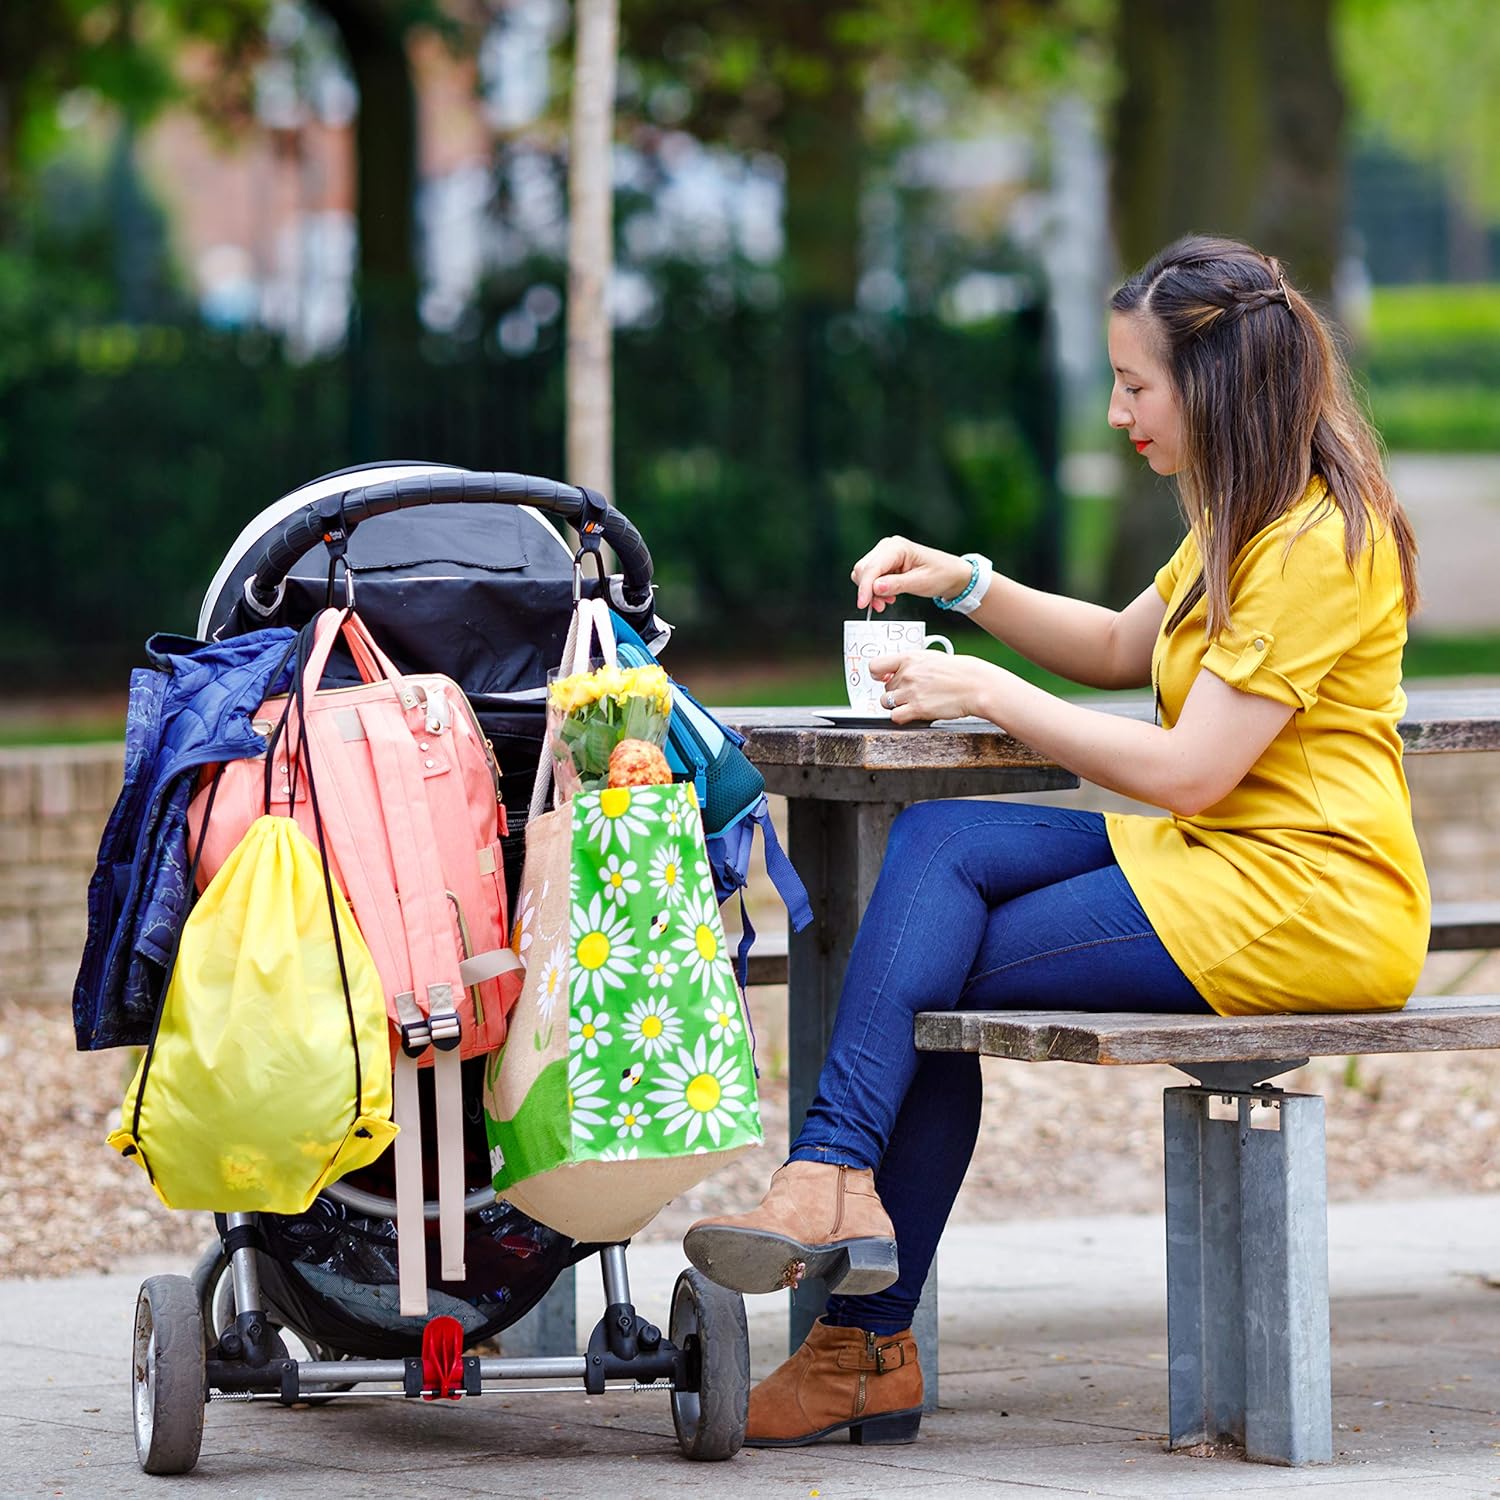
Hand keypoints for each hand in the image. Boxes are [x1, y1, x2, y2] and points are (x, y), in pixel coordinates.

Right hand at [851, 536, 969, 612]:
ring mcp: (885, 554)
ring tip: (887, 602)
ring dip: (870, 591)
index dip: (865, 587)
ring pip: (863, 574)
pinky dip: (874, 589)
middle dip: (867, 591)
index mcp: (898, 547)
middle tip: (881, 606)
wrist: (951, 574)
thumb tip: (875, 588)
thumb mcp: (921, 582)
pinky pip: (870, 577)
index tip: (863, 605)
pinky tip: (888, 596)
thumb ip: (897, 584)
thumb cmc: (941, 574)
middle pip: (863, 569)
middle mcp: (888, 547)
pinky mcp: (885, 563)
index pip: (872, 567)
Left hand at [871, 652, 999, 723]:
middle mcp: (907, 674)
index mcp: (910, 658)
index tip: (882, 678)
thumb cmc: (959, 672)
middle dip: (896, 692)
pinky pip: (895, 716)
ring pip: (886, 702)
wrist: (975, 685)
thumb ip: (913, 665)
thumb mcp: (932, 658)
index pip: (876, 666)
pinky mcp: (917, 709)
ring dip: (896, 705)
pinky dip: (901, 717)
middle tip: (912, 693)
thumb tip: (897, 672)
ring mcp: (911, 692)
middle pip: (884, 688)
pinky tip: (912, 713)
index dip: (877, 674)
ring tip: (912, 703)